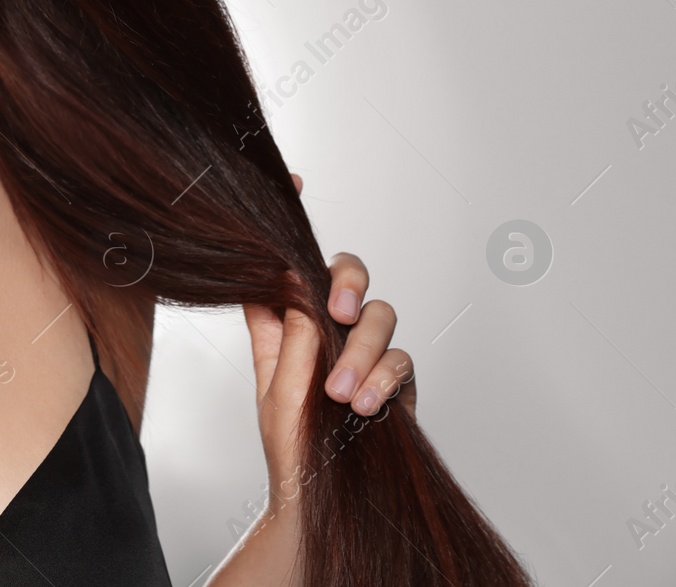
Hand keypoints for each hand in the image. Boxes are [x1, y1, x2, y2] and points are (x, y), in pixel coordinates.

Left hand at [241, 174, 416, 506]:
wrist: (314, 493)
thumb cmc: (287, 439)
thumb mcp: (273, 378)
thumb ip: (286, 326)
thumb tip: (292, 273)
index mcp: (290, 317)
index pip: (293, 260)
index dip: (292, 218)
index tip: (293, 181)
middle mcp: (329, 325)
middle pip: (349, 272)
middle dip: (349, 283)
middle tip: (338, 311)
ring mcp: (365, 350)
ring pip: (381, 315)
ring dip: (363, 352)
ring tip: (340, 393)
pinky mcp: (395, 379)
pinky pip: (402, 361)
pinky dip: (383, 379)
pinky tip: (364, 403)